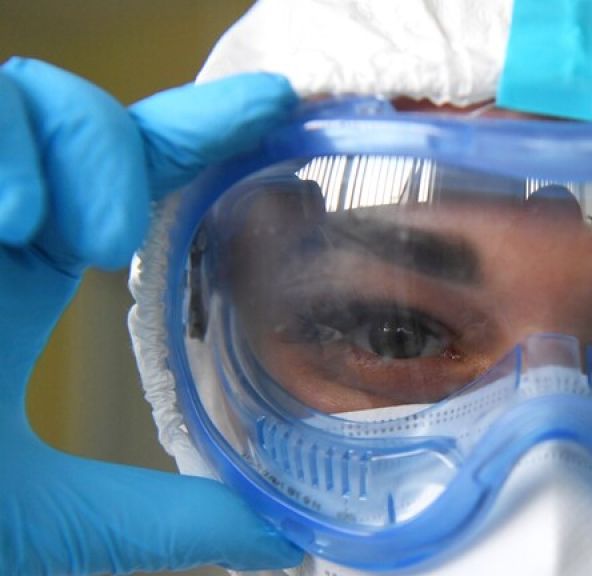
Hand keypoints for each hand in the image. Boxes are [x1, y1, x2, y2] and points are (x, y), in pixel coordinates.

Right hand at [0, 58, 302, 573]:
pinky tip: (11, 221)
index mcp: (20, 274)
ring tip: (72, 239)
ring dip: (77, 154)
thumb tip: (280, 543)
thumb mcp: (50, 516)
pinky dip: (4, 152)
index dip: (210, 131)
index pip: (133, 174)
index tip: (282, 106)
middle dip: (129, 151)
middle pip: (83, 116)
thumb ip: (162, 519)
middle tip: (118, 240)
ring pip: (26, 93)